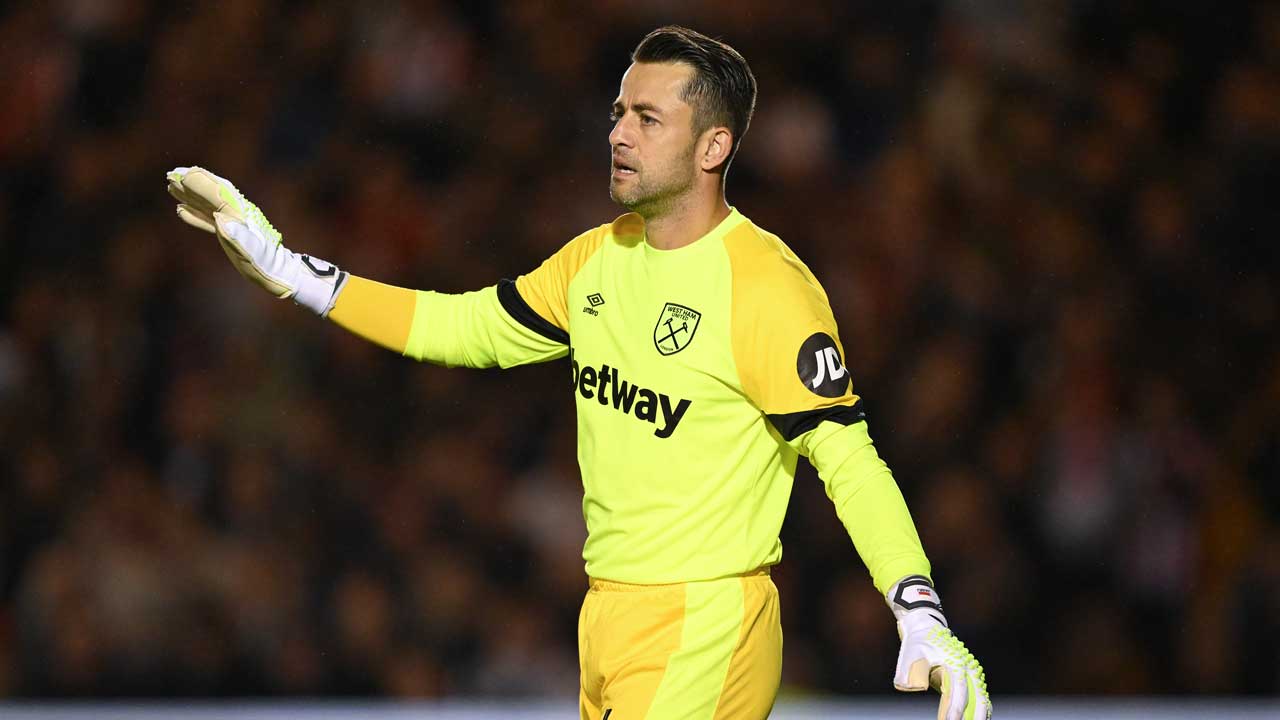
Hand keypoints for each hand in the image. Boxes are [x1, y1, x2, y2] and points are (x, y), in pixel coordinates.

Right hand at [166, 166, 347, 315]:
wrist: (279, 274)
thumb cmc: (267, 266)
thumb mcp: (255, 254)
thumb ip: (240, 236)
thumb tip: (221, 218)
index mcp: (241, 216)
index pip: (219, 194)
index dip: (202, 184)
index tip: (184, 174)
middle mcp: (236, 215)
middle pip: (212, 194)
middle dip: (193, 184)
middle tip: (172, 174)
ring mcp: (233, 223)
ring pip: (208, 204)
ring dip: (190, 195)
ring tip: (172, 186)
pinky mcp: (230, 233)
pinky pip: (208, 220)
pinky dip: (194, 214)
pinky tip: (180, 210)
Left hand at [887, 575, 990, 719]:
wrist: (926, 626)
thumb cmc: (918, 642)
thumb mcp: (909, 653)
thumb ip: (909, 672)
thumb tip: (913, 688)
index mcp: (954, 662)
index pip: (958, 690)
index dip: (955, 709)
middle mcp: (967, 667)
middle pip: (977, 697)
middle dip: (972, 716)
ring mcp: (971, 671)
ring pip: (982, 697)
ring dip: (979, 714)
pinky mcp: (970, 675)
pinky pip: (980, 695)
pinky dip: (981, 708)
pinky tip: (980, 719)